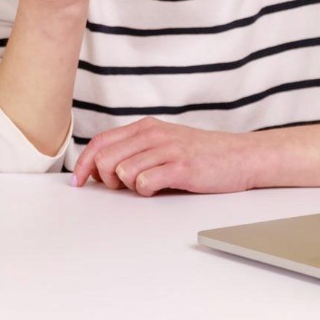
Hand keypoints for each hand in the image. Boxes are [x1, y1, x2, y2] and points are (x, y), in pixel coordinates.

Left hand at [70, 117, 261, 195]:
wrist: (240, 156)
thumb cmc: (202, 154)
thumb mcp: (164, 144)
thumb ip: (136, 151)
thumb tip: (101, 170)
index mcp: (146, 128)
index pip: (100, 142)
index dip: (84, 163)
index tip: (78, 181)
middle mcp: (153, 134)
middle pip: (105, 158)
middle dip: (105, 179)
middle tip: (123, 187)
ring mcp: (167, 149)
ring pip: (122, 171)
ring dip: (130, 186)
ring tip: (149, 185)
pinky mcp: (181, 167)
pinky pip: (144, 183)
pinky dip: (147, 191)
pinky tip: (161, 188)